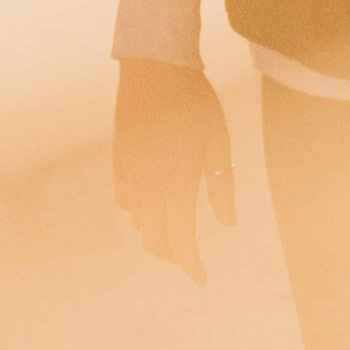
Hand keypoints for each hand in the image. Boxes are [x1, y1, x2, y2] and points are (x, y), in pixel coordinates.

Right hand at [112, 57, 237, 280]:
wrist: (155, 70)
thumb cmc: (195, 104)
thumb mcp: (219, 143)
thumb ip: (222, 186)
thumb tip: (229, 223)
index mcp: (178, 183)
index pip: (181, 240)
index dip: (191, 265)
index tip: (201, 279)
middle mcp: (150, 186)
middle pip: (156, 239)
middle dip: (174, 255)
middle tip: (191, 258)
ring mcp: (131, 174)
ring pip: (139, 223)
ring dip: (156, 236)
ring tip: (174, 234)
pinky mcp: (120, 162)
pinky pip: (126, 201)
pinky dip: (139, 213)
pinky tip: (152, 206)